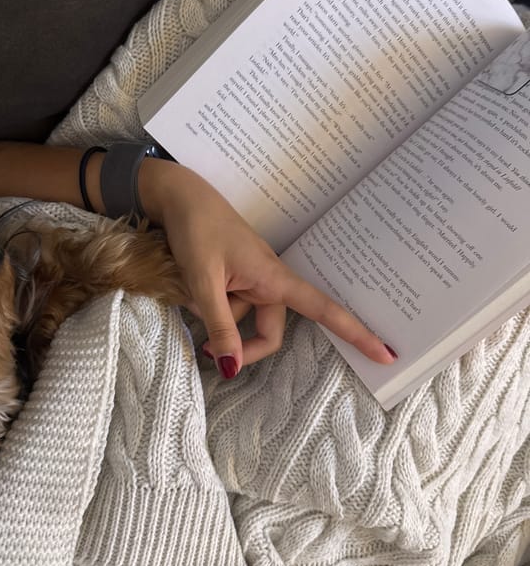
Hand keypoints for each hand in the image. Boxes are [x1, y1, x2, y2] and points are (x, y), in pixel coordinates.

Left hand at [139, 159, 396, 378]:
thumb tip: (231, 368)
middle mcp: (269, 281)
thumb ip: (219, 325)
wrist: (179, 197)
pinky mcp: (236, 276)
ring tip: (189, 293)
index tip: (386, 353)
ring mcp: (251, 279)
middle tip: (206, 352)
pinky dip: (210, 304)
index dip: (356, 333)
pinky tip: (190, 286)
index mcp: (274, 278)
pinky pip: (229, 304)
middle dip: (241, 346)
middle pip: (269, 332)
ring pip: (242, 318)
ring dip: (216, 318)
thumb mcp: (204, 282)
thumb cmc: (197, 231)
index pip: (323, 310)